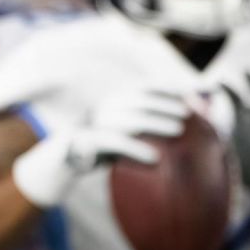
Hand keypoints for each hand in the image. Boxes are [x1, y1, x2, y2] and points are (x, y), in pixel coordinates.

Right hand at [12, 91, 188, 207]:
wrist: (61, 162)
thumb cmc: (99, 148)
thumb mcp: (122, 133)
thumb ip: (144, 127)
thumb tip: (181, 125)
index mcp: (112, 101)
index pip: (141, 86)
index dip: (164, 86)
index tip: (188, 91)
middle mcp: (102, 107)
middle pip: (138, 100)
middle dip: (164, 104)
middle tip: (187, 114)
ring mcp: (94, 123)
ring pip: (129, 118)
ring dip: (156, 122)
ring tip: (178, 130)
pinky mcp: (87, 142)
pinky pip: (115, 143)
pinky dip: (136, 149)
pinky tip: (154, 159)